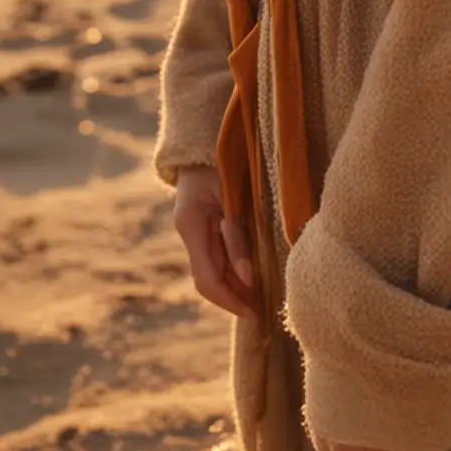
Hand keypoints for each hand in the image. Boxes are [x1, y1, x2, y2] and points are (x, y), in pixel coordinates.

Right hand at [173, 164, 256, 318]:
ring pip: (212, 271)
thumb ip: (238, 235)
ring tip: (259, 300)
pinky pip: (216, 257)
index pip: (206, 278)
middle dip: (234, 298)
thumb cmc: (223, 158)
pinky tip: (250, 277)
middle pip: (209, 279)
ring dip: (234, 287)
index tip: (252, 311)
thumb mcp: (233, 195)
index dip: (229, 299)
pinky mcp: (203, 226)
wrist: (206, 138)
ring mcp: (194, 229)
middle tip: (261, 312)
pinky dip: (233, 271)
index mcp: (191, 224)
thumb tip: (248, 278)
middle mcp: (189, 231)